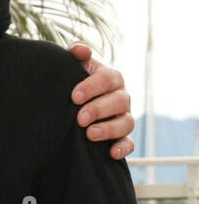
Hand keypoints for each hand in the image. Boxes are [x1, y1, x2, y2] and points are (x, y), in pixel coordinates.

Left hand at [67, 43, 133, 159]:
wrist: (74, 104)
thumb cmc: (75, 84)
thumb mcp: (76, 68)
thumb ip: (77, 55)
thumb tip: (79, 50)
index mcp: (111, 78)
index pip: (107, 78)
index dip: (92, 87)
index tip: (74, 97)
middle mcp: (121, 97)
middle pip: (118, 101)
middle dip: (99, 109)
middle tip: (80, 118)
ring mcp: (124, 117)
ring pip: (126, 123)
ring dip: (109, 129)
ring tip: (90, 135)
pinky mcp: (122, 137)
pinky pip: (129, 143)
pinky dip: (122, 148)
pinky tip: (110, 153)